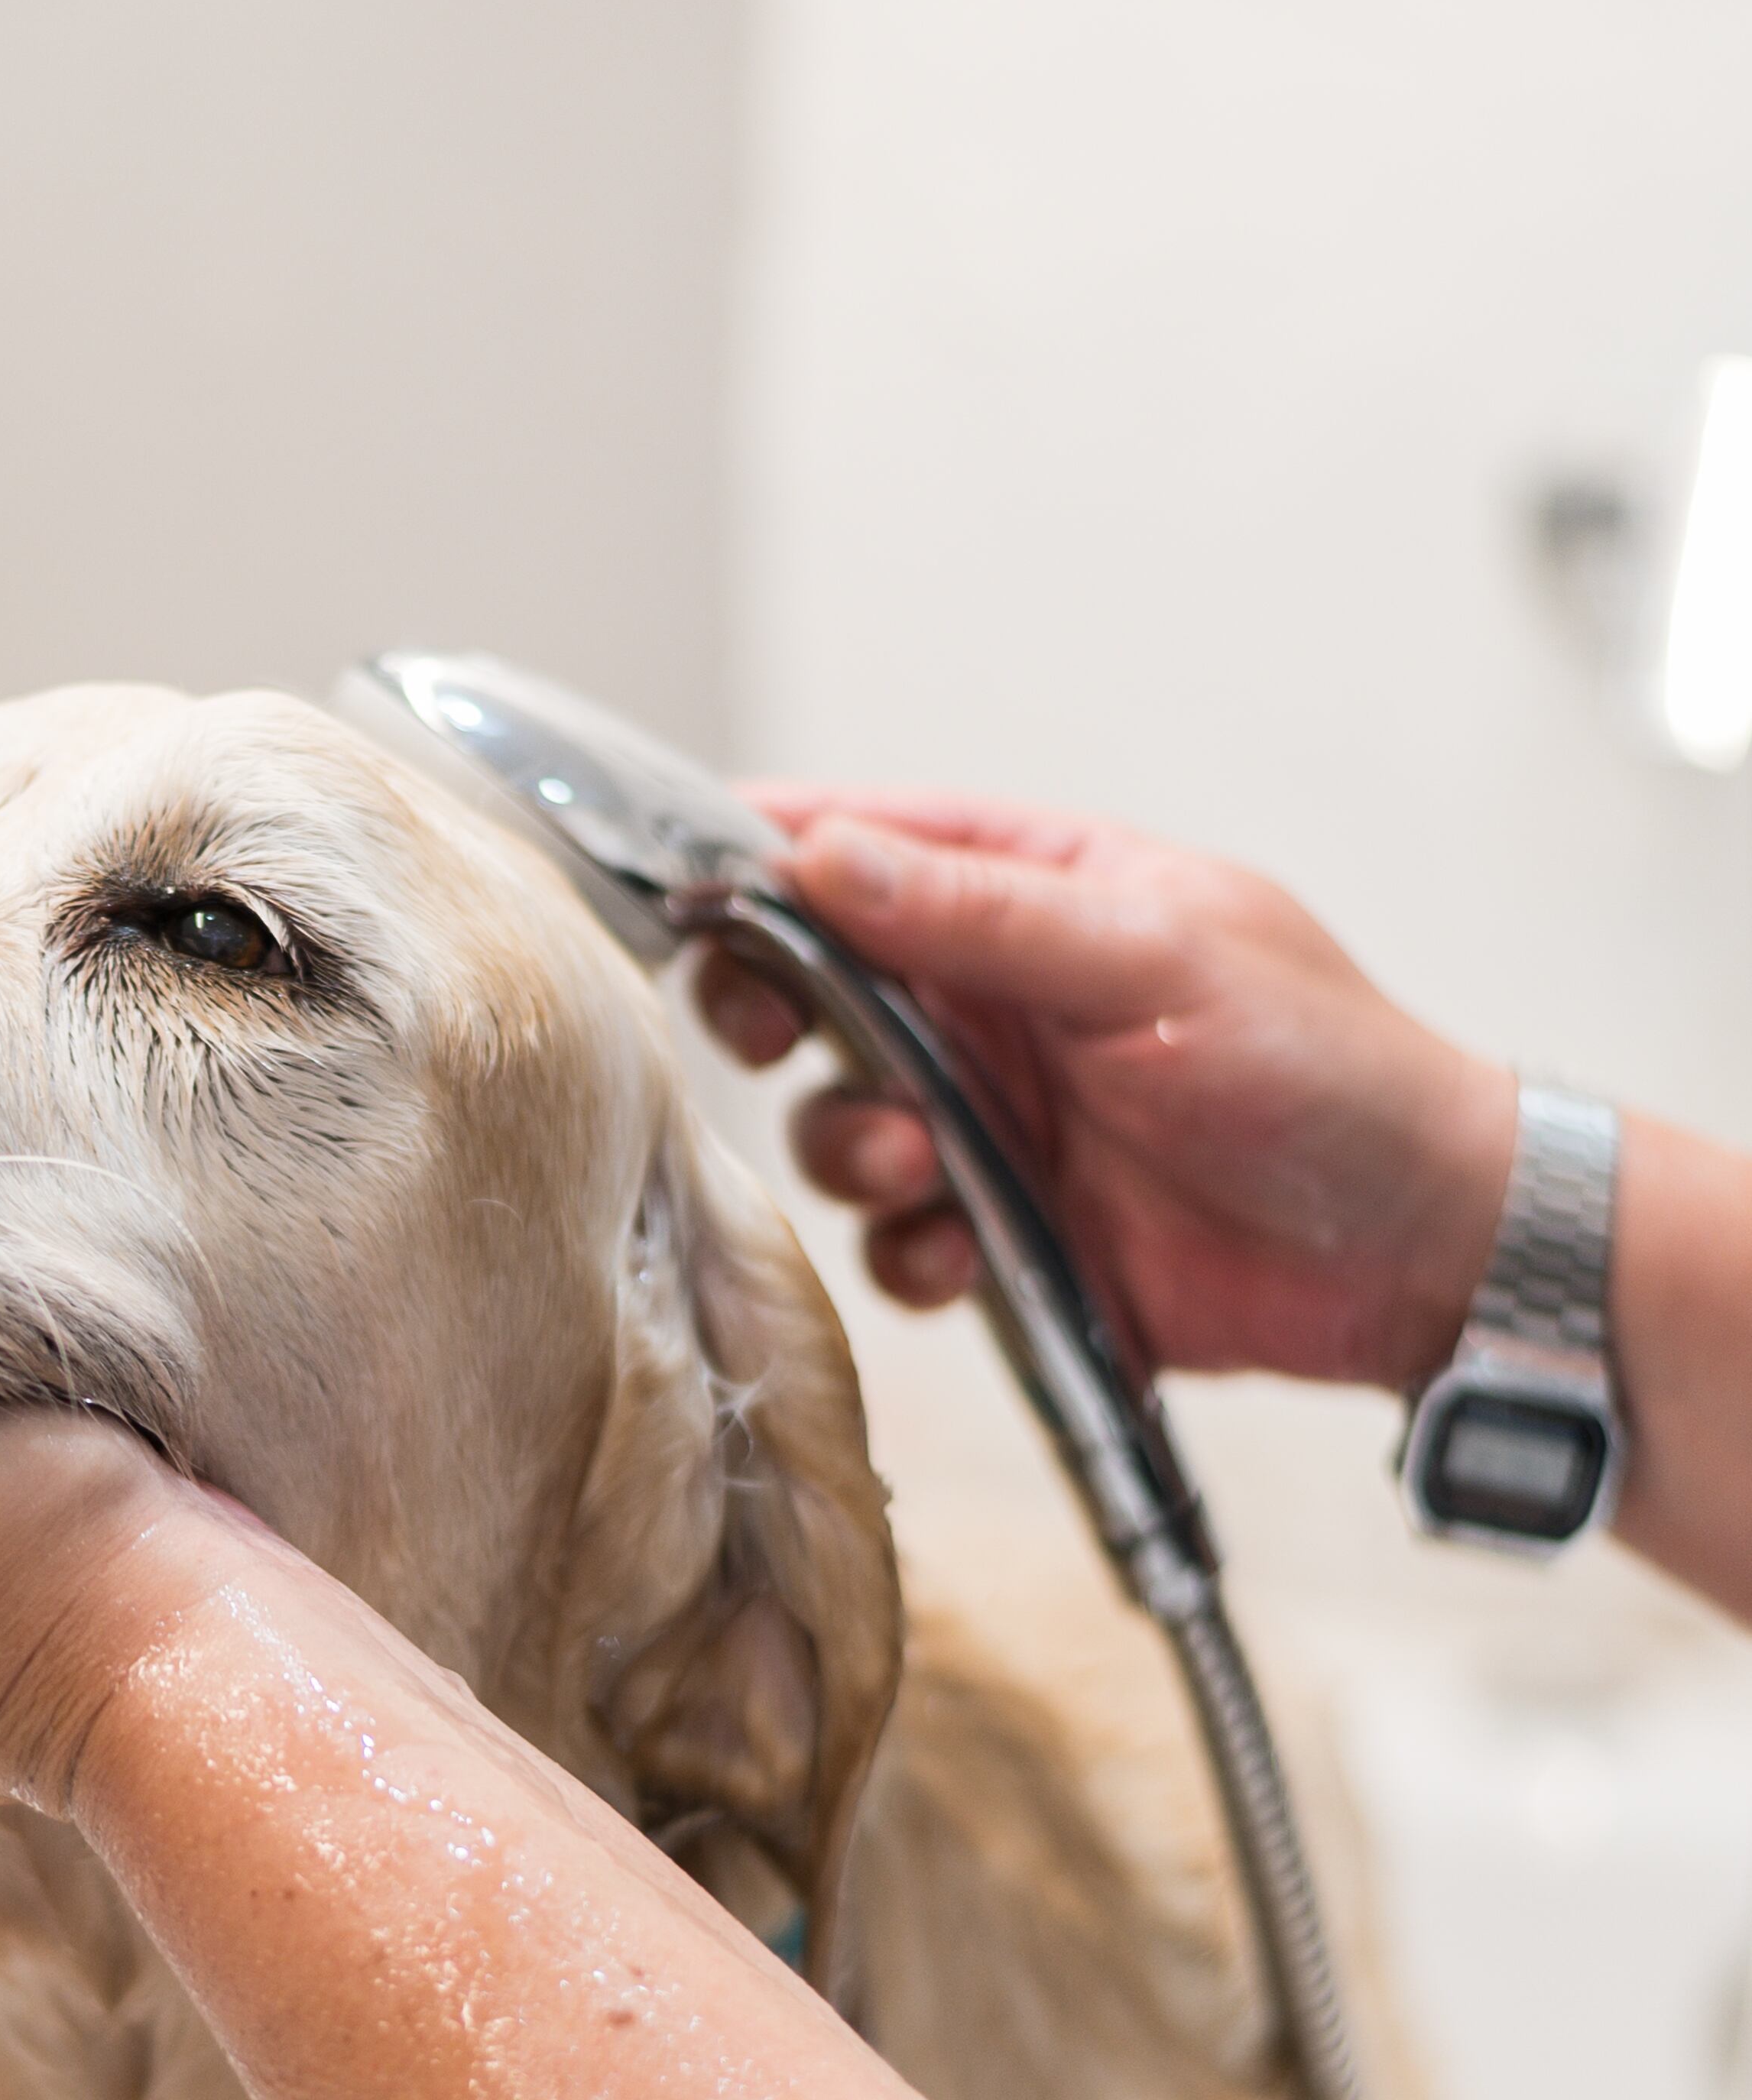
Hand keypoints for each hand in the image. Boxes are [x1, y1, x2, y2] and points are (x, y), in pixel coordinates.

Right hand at [689, 796, 1516, 1393]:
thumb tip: (823, 853)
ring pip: (840, 1122)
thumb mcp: (1155, 961)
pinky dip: (910, 1255)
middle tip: (774, 1036)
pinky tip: (968, 1256)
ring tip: (926, 1165)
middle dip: (776, 1013)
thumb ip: (983, 916)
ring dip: (855, 1146)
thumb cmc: (1325, 1072)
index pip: (869, 843)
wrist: (1417, 1247)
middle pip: (815, 985)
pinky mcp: (1007, 1233)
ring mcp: (996, 1119)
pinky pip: (897, 1243)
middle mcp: (999, 1002)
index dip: (764, 857)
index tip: (683, 885)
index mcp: (1040, 896)